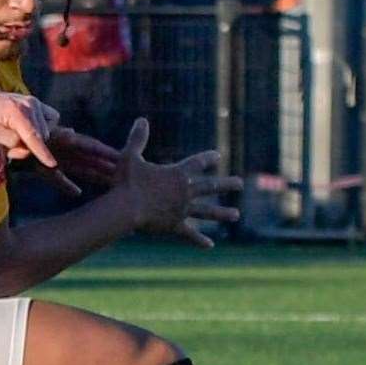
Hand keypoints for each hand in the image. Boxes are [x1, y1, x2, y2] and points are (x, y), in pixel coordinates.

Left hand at [0, 83, 57, 167]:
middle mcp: (30, 105)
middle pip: (40, 137)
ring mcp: (35, 103)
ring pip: (46, 131)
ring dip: (34, 140)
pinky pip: (52, 119)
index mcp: (16, 112)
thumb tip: (27, 147)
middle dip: (27, 147)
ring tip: (15, 138)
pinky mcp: (38, 103)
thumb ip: (10, 141)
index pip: (33, 136)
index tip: (52, 164)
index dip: (42, 152)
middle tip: (8, 149)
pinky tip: (30, 130)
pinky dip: (43, 128)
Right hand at [111, 118, 241, 248]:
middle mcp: (185, 192)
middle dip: (226, 184)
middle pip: (210, 187)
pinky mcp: (175, 226)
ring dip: (222, 213)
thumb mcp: (130, 156)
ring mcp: (182, 210)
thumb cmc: (126, 182)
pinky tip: (210, 245)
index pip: (197, 162)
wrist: (126, 207)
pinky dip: (199, 240)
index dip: (208, 158)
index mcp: (178, 174)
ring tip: (236, 215)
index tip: (217, 156)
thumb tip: (141, 119)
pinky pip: (190, 234)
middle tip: (239, 183)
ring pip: (207, 212)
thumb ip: (137, 139)